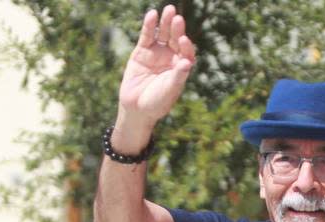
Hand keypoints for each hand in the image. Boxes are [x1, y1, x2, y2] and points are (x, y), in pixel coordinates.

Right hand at [116, 5, 194, 130]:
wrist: (137, 108)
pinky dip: (150, 26)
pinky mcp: (142, 52)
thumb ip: (178, 76)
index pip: (187, 53)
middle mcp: (171, 58)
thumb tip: (187, 63)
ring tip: (168, 10)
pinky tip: (152, 15)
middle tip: (178, 18)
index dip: (186, 46)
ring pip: (163, 35)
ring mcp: (157, 53)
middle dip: (177, 29)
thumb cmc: (157, 103)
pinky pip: (147, 36)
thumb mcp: (169, 90)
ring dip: (166, 23)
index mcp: (181, 68)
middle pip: (175, 39)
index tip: (184, 40)